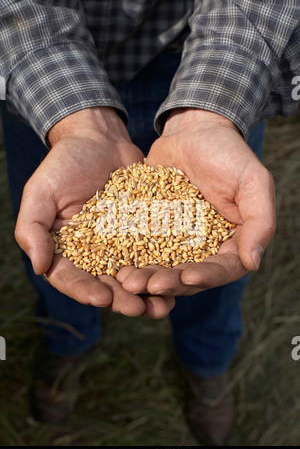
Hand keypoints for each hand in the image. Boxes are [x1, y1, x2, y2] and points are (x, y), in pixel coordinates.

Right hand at [15, 107, 174, 317]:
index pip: (72, 278)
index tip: (101, 298)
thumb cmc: (64, 164)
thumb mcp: (41, 192)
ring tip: (163, 305)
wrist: (100, 139)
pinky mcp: (146, 232)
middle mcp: (95, 253)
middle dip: (122, 299)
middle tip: (138, 309)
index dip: (85, 291)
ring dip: (148, 292)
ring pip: (134, 274)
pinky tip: (179, 278)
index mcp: (66, 250)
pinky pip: (156, 252)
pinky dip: (166, 267)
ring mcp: (122, 244)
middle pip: (107, 284)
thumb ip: (33, 229)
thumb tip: (39, 267)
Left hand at [117, 108, 275, 295]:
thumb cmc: (229, 153)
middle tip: (148, 286)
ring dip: (147, 278)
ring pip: (162, 267)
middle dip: (170, 283)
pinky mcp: (153, 230)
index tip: (188, 276)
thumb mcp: (253, 183)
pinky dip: (130, 258)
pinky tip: (116, 265)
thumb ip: (259, 222)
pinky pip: (141, 248)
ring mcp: (177, 241)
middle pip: (188, 275)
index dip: (206, 276)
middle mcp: (204, 248)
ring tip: (128, 281)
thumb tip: (253, 262)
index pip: (223, 268)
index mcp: (232, 242)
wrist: (193, 132)